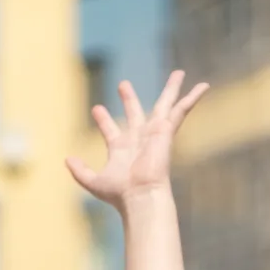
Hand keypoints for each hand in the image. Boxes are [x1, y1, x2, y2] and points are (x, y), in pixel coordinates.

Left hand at [66, 72, 207, 210]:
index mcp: (121, 150)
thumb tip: (66, 159)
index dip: (103, 121)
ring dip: (171, 90)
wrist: (140, 196)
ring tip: (178, 73)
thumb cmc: (119, 193)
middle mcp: (138, 140)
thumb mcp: (93, 182)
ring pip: (164, 106)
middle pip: (135, 114)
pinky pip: (181, 110)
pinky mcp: (166, 132)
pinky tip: (203, 87)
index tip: (97, 109)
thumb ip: (79, 171)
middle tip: (123, 84)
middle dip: (129, 99)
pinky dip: (192, 98)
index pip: (111, 130)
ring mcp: (154, 135)